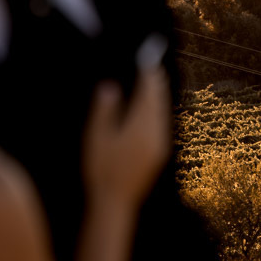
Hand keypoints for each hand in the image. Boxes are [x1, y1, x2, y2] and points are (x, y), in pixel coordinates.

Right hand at [83, 68, 170, 206]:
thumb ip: (105, 110)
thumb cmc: (101, 169)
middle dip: (156, 82)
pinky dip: (159, 111)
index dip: (147, 74)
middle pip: (159, 101)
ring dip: (159, 96)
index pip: (147, 93)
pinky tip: (153, 110)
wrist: (115, 203)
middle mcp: (155, 134)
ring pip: (163, 113)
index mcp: (140, 126)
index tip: (147, 58)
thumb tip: (110, 87)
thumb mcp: (97, 137)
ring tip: (155, 82)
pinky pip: (162, 125)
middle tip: (153, 64)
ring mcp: (160, 145)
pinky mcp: (159, 154)